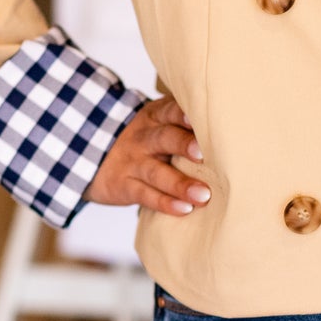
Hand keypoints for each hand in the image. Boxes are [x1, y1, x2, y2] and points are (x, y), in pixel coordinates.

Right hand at [83, 96, 210, 215]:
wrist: (92, 154)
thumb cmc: (145, 138)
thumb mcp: (156, 122)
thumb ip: (182, 120)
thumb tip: (228, 120)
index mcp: (155, 117)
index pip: (169, 110)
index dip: (183, 114)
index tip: (198, 119)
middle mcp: (144, 138)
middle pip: (164, 139)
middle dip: (183, 145)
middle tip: (202, 155)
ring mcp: (133, 162)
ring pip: (157, 172)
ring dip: (180, 184)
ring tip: (203, 195)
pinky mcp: (125, 185)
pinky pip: (146, 195)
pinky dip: (165, 203)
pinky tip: (184, 209)